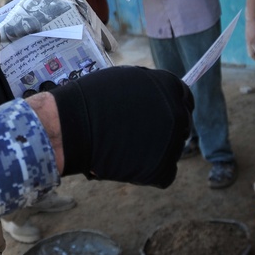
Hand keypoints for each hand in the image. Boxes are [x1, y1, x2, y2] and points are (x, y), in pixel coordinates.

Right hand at [51, 66, 192, 187]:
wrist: (71, 127)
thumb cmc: (90, 100)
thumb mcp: (126, 80)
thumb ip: (149, 90)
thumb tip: (159, 100)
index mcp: (170, 87)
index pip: (184, 99)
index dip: (171, 108)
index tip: (161, 117)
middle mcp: (177, 112)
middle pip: (181, 125)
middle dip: (164, 130)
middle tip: (139, 136)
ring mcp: (172, 141)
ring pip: (172, 150)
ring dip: (155, 151)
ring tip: (125, 148)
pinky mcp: (162, 168)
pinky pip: (165, 174)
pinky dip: (149, 173)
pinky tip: (129, 164)